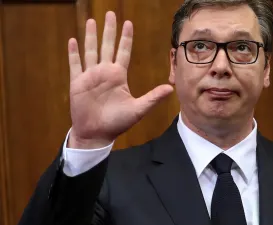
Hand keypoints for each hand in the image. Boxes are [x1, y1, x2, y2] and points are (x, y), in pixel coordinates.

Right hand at [67, 11, 173, 148]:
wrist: (97, 134)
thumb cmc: (117, 123)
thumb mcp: (138, 109)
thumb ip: (152, 98)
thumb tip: (170, 89)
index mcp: (119, 76)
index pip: (124, 52)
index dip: (126, 38)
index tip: (128, 23)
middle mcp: (105, 72)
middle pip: (107, 46)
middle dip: (109, 30)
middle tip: (110, 13)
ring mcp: (91, 76)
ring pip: (91, 51)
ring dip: (91, 37)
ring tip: (92, 21)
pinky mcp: (78, 83)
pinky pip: (75, 65)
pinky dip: (74, 53)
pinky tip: (73, 41)